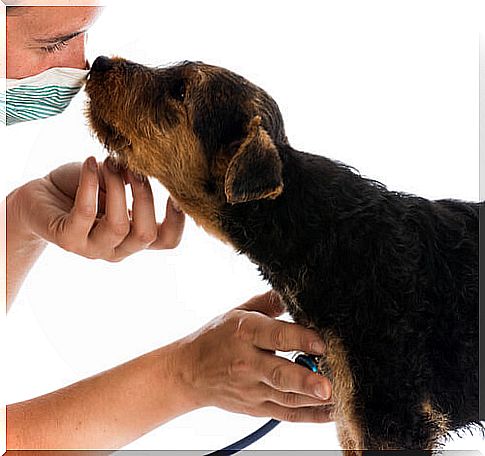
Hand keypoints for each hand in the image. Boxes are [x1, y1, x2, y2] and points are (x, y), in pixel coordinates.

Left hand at [12, 156, 184, 260]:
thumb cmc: (83, 190)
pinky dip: (91, 183)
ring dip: (118, 188)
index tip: (176, 192)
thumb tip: (145, 166)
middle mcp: (118, 249)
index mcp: (134, 237)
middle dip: (145, 196)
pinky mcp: (68, 240)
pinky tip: (90, 163)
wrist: (40, 196)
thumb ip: (133, 181)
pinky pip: (86, 213)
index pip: (167, 241)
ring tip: (109, 164)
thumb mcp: (115, 184)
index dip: (178, 221)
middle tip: (135, 168)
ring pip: (118, 226)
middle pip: (146, 234)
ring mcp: (93, 249)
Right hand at [176, 291, 332, 422]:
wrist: (190, 372)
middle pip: (279, 373)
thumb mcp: (238, 312)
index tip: (322, 344)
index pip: (275, 336)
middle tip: (327, 385)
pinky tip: (329, 412)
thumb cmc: (217, 337)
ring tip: (336, 398)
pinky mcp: (256, 407)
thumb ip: (268, 302)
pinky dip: (308, 416)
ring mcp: (251, 388)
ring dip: (312, 400)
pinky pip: (285, 414)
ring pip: (286, 398)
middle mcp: (248, 362)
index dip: (300, 339)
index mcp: (245, 332)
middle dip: (304, 380)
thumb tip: (294, 292)